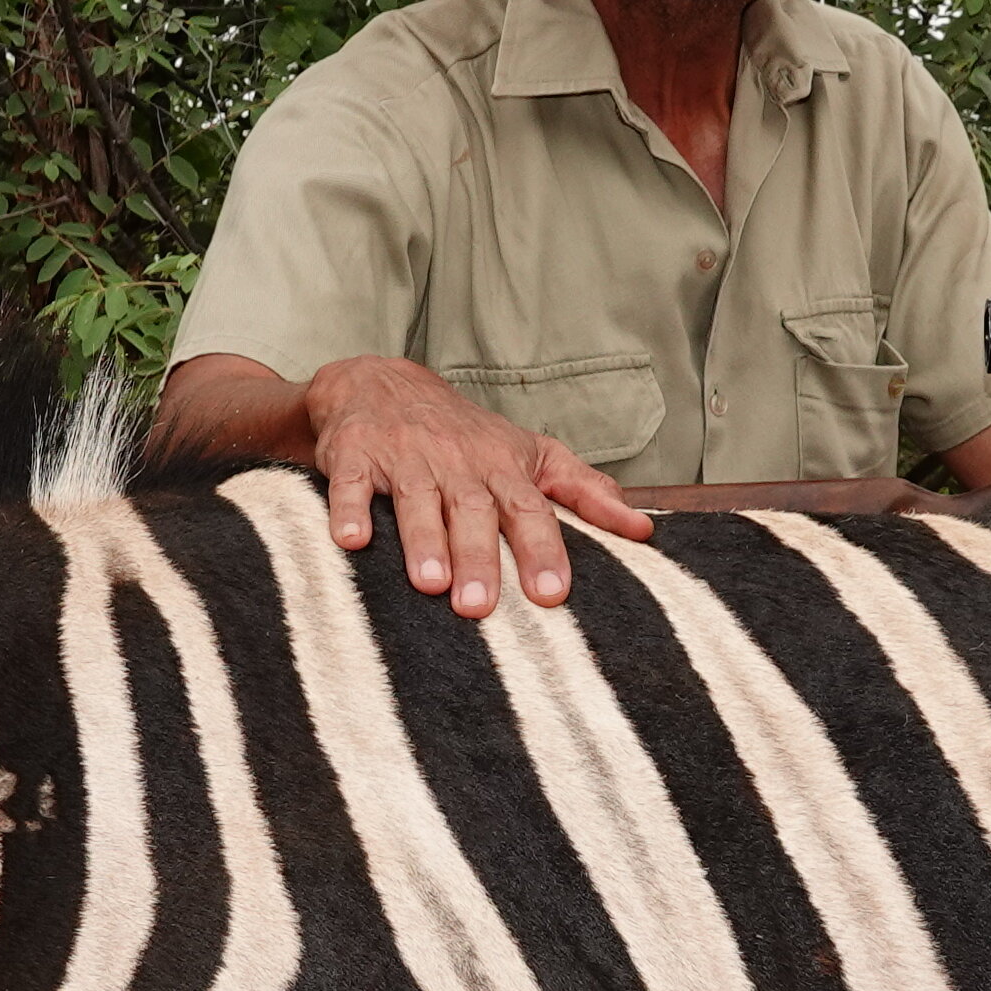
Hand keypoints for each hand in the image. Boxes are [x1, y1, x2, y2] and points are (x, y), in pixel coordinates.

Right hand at [303, 355, 655, 614]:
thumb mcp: (531, 453)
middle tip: (479, 607)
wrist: (381, 383)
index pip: (528, 510)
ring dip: (422, 541)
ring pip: (417, 500)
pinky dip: (347, 510)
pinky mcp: (354, 455)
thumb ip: (585, 492)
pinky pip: (349, 485)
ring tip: (428, 583)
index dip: (541, 550)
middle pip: (472, 511)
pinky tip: (351, 542)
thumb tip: (644, 530)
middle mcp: (456, 464)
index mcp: (502, 469)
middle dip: (478, 557)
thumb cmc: (466, 435)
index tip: (552, 593)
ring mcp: (404, 458)